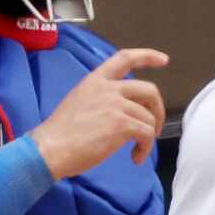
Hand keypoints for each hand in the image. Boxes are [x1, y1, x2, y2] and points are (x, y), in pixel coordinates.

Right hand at [33, 46, 167, 176]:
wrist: (51, 148)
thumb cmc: (61, 134)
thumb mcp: (79, 102)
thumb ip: (102, 98)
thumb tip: (125, 110)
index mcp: (95, 80)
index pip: (124, 58)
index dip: (147, 56)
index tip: (163, 60)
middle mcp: (107, 88)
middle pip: (149, 90)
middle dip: (158, 110)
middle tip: (155, 128)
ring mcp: (115, 105)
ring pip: (149, 118)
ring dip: (148, 137)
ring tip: (136, 151)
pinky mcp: (122, 124)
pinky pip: (147, 134)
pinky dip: (145, 149)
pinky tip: (135, 157)